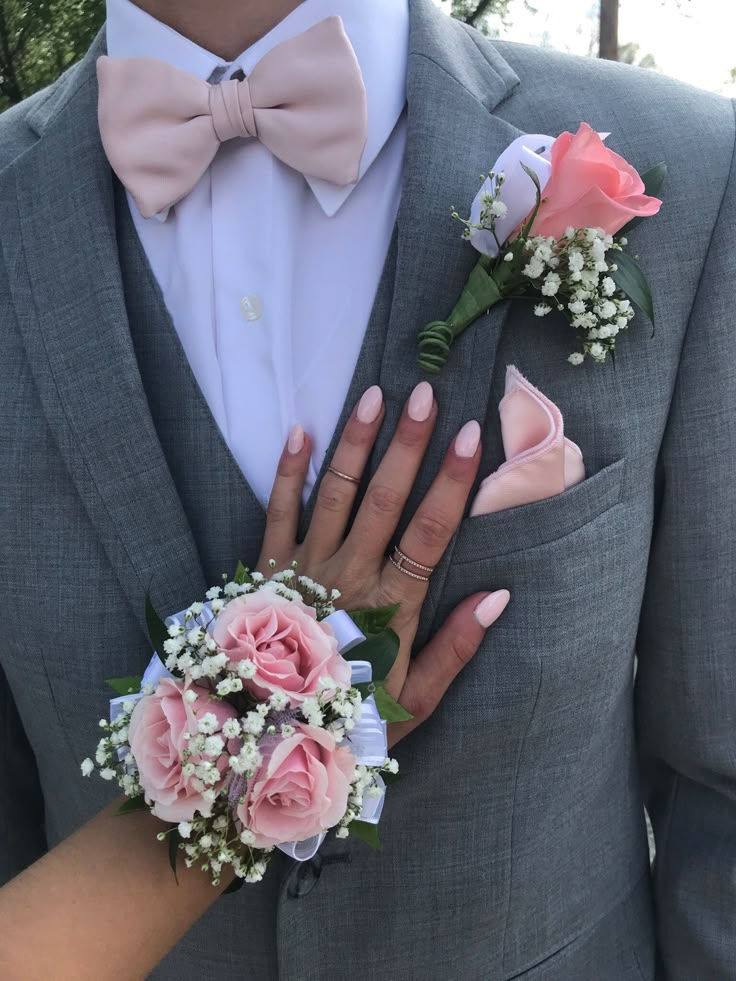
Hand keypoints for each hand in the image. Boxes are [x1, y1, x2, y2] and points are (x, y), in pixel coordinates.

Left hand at [258, 383, 509, 743]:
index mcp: (390, 605)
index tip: (473, 433)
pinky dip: (287, 471)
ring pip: (335, 494)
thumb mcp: (414, 701)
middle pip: (385, 499)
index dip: (454, 480)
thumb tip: (499, 597)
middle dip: (407, 443)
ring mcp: (304, 568)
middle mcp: (348, 575)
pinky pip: (275, 512)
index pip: (431, 531)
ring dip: (356, 443)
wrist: (264, 738)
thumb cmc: (350, 718)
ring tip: (374, 395)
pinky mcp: (266, 569)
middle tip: (425, 392)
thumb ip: (455, 649)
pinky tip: (300, 430)